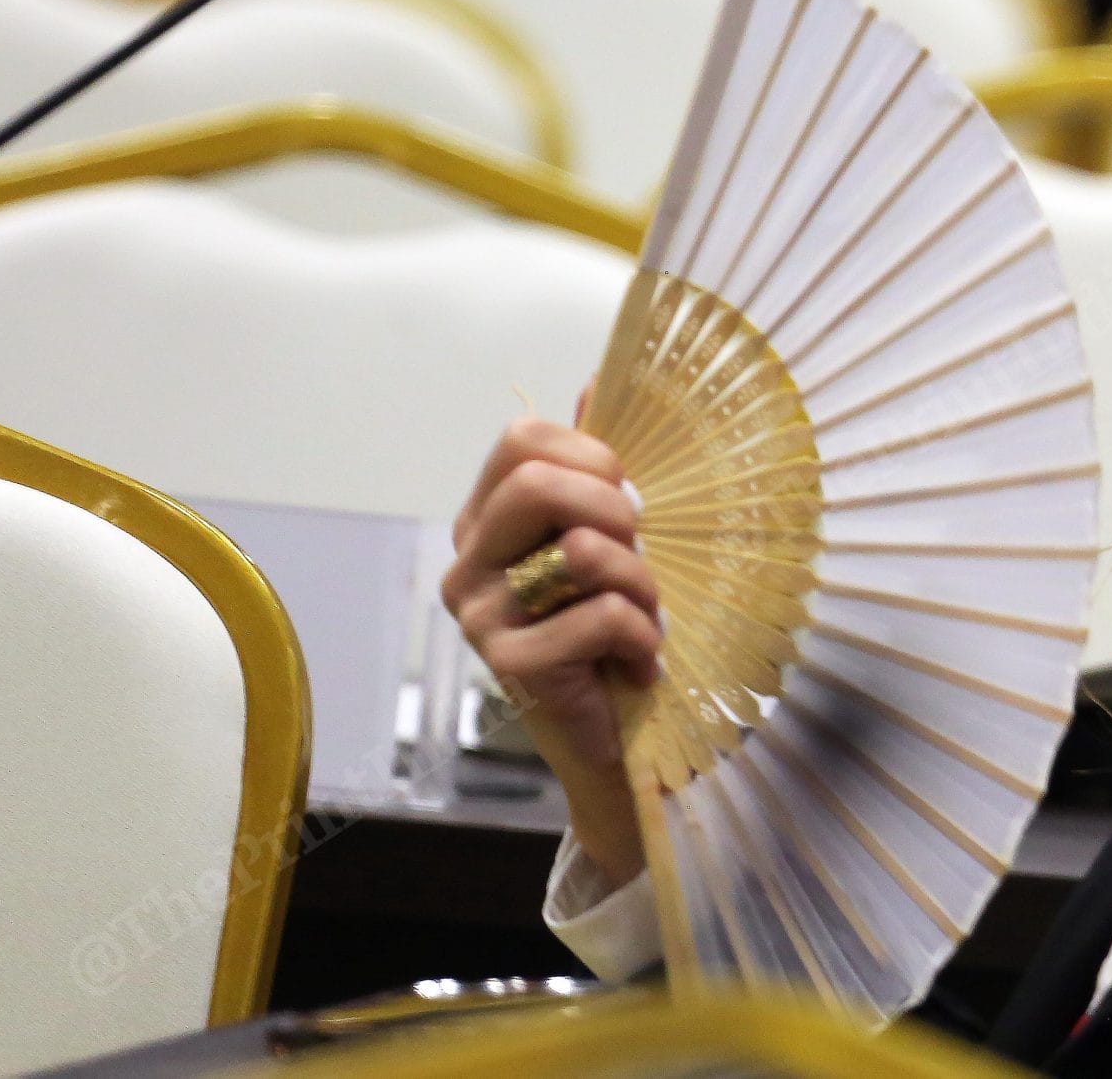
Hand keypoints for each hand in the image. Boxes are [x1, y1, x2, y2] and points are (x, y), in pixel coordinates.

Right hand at [443, 411, 658, 881]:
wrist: (621, 734)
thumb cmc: (615, 627)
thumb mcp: (612, 536)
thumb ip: (596, 462)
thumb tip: (602, 377)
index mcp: (486, 519)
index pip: (522, 438)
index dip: (592, 454)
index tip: (626, 498)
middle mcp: (467, 561)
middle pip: (540, 482)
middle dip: (617, 510)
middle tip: (639, 555)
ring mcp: (480, 614)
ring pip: (584, 548)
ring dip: (643, 583)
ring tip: (644, 619)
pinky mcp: (509, 663)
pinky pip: (603, 614)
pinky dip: (643, 637)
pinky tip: (636, 664)